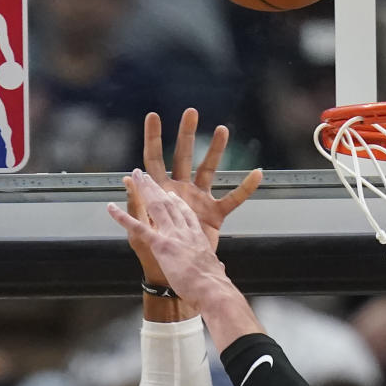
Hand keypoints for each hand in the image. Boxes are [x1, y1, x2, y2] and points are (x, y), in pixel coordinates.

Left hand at [109, 168, 230, 307]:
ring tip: (135, 178)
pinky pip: (138, 228)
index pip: (186, 215)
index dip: (178, 203)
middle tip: (147, 177)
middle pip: (169, 204)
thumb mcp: (216, 270)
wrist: (212, 288)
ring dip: (143, 190)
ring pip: (155, 207)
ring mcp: (172, 236)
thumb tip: (219, 267)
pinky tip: (111, 209)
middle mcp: (184, 231)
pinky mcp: (160, 245)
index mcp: (197, 238)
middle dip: (157, 188)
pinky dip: (122, 217)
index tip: (172, 195)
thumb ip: (215, 266)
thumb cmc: (214, 284)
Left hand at [120, 110, 261, 285]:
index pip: (154, 160)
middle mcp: (180, 191)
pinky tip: (258, 173)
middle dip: (186, 134)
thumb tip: (126, 179)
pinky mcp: (214, 215)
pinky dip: (245, 188)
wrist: (176, 274)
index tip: (153, 115)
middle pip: (182, 156)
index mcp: (160, 192)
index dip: (153, 138)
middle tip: (191, 112)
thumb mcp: (142, 230)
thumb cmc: (155, 256)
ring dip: (215, 150)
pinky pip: (233, 200)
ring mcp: (198, 201)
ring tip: (223, 130)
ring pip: (209, 169)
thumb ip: (137, 203)